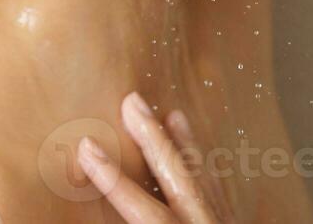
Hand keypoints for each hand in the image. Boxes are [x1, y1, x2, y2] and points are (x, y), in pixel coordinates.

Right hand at [76, 92, 236, 223]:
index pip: (144, 210)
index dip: (113, 179)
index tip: (87, 146)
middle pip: (180, 179)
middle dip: (154, 140)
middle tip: (132, 102)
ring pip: (207, 183)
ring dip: (188, 147)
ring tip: (174, 115)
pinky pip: (225, 198)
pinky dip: (211, 174)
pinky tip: (203, 162)